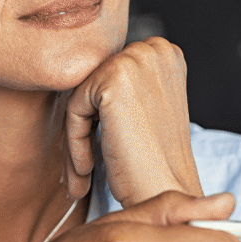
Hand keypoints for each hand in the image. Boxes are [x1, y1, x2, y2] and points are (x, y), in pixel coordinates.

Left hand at [63, 37, 199, 206]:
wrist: (166, 193)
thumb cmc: (155, 162)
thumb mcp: (144, 109)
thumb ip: (122, 85)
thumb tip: (77, 73)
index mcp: (164, 52)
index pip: (108, 76)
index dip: (100, 117)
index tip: (100, 149)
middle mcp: (154, 49)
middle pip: (92, 84)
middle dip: (86, 126)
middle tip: (85, 168)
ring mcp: (135, 60)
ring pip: (80, 97)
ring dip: (78, 138)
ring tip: (84, 173)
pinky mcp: (113, 78)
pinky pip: (74, 109)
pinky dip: (75, 143)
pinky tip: (87, 169)